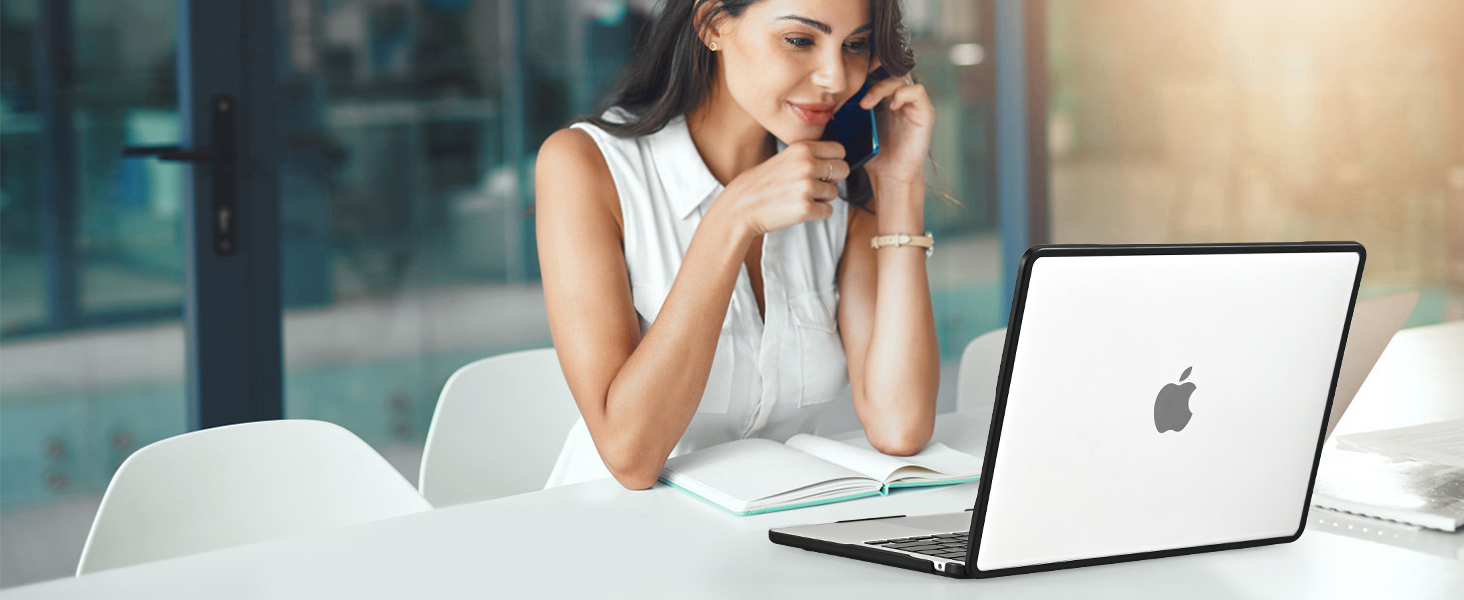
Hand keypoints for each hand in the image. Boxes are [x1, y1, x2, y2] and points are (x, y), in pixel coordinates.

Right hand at [711, 141, 848, 237]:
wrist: (740, 208)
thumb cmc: (760, 185)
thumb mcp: (783, 159)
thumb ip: (808, 157)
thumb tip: (836, 162)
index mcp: (802, 149)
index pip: (839, 150)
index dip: (834, 161)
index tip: (824, 169)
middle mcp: (806, 165)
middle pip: (843, 169)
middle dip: (833, 179)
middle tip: (814, 186)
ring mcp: (807, 187)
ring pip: (835, 193)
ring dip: (821, 198)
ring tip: (798, 198)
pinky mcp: (806, 208)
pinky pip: (828, 212)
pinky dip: (817, 214)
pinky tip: (798, 210)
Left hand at [858, 68, 934, 185]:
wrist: (889, 177)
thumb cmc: (874, 155)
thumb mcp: (857, 127)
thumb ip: (851, 109)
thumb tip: (832, 94)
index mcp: (885, 98)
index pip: (881, 70)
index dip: (870, 64)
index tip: (853, 67)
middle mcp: (901, 98)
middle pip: (892, 69)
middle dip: (877, 67)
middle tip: (861, 74)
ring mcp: (914, 105)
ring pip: (902, 78)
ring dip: (882, 87)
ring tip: (866, 103)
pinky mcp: (925, 113)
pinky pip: (917, 91)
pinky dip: (903, 94)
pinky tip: (891, 106)